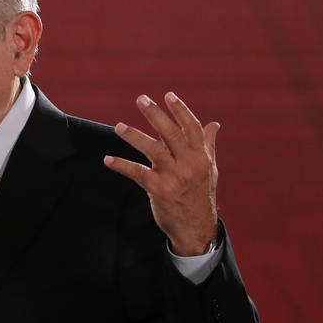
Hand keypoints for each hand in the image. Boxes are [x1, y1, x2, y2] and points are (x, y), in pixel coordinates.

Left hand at [103, 92, 218, 255]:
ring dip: (134, 136)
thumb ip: (208, 145)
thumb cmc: (200, 195)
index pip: (192, 128)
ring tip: (118, 126)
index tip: (168, 95)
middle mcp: (190, 164)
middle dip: (156, 115)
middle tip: (141, 99)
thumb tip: (214, 124)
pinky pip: (137, 173)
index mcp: (201, 157)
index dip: (180, 110)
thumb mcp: (209, 169)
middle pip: (171, 134)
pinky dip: (121, 165)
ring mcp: (174, 177)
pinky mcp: (159, 190)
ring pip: (153, 150)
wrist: (196, 228)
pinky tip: (108, 160)